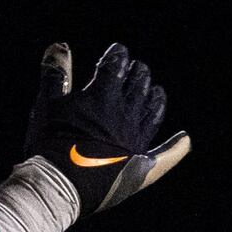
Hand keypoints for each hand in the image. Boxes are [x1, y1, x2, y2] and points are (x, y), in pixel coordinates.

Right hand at [24, 40, 190, 225]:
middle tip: (135, 69)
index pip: (117, 64)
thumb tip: (60, 45)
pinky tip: (184, 140)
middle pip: (139, 83)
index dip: (117, 55)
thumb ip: (56, 74)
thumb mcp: (46, 105)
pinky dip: (176, 147)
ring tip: (154, 91)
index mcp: (103, 95)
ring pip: (154, 110)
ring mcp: (136, 138)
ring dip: (154, 97)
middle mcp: (125, 112)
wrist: (59, 186)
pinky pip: (166, 154)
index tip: (117, 52)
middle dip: (138, 72)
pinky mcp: (141, 164)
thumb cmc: (49, 145)